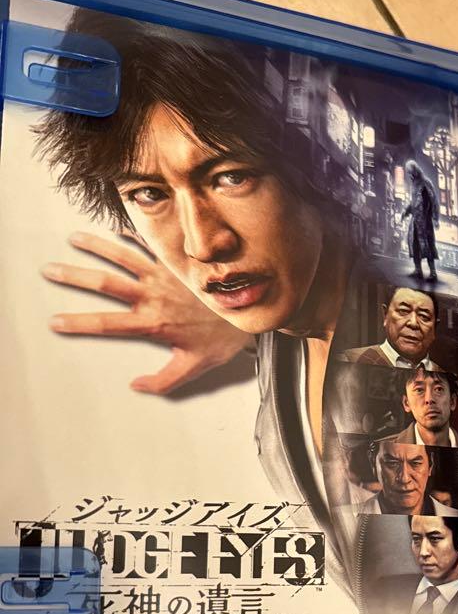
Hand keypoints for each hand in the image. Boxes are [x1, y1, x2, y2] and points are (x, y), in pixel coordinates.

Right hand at [43, 232, 252, 394]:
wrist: (251, 312)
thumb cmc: (224, 339)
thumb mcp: (195, 366)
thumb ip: (165, 380)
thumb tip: (137, 386)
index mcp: (154, 322)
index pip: (109, 324)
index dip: (80, 323)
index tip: (56, 321)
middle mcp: (154, 296)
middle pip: (107, 284)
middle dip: (76, 277)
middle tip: (50, 270)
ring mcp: (166, 276)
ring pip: (125, 257)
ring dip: (98, 247)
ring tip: (75, 239)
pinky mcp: (178, 264)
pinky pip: (153, 245)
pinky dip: (135, 235)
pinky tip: (119, 227)